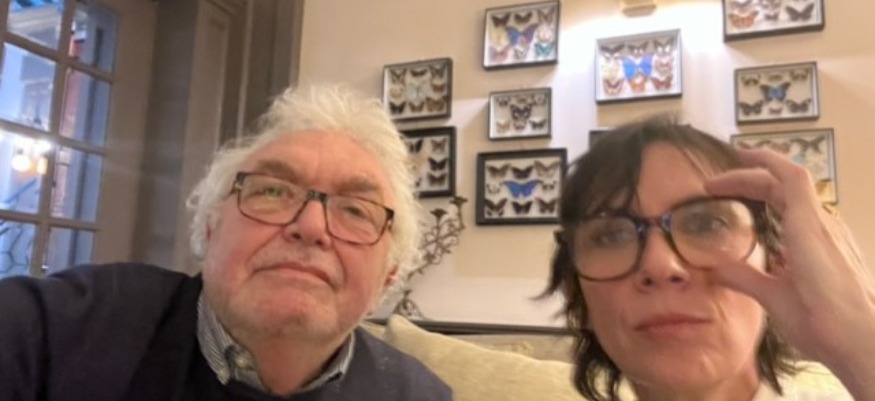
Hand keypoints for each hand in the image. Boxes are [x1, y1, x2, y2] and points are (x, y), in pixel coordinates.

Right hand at [704, 148, 874, 394]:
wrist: (868, 344)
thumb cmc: (824, 321)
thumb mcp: (774, 300)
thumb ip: (742, 277)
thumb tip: (710, 269)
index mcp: (808, 228)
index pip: (787, 175)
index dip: (761, 159)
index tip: (734, 155)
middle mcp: (824, 225)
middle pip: (788, 185)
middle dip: (751, 179)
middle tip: (717, 188)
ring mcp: (836, 238)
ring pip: (801, 201)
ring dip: (769, 195)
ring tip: (741, 204)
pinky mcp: (841, 252)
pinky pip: (810, 220)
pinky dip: (784, 213)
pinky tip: (770, 237)